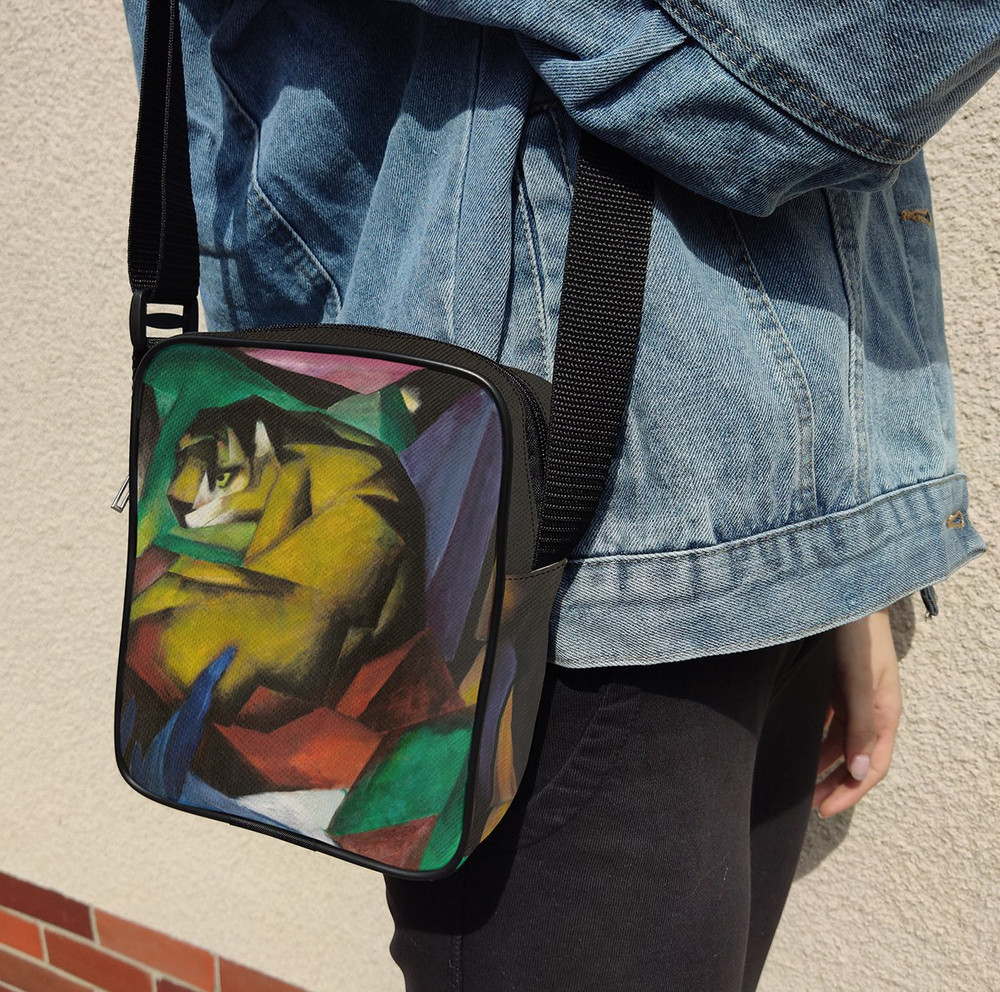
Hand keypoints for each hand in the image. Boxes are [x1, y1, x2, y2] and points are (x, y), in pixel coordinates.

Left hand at [812, 607, 901, 817]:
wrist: (844, 593)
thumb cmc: (856, 635)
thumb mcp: (858, 681)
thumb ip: (860, 724)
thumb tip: (858, 770)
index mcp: (884, 712)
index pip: (871, 765)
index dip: (850, 791)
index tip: (824, 810)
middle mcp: (869, 709)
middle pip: (853, 757)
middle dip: (834, 783)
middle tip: (807, 805)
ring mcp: (851, 697)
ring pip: (837, 741)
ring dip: (821, 763)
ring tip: (797, 781)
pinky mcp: (833, 684)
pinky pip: (824, 720)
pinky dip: (812, 737)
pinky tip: (793, 744)